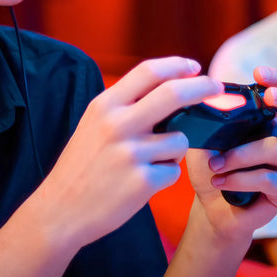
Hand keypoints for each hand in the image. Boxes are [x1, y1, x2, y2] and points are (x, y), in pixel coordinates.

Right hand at [36, 57, 221, 247]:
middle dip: (202, 87)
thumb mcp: (94, 124)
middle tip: (216, 88)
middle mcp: (117, 124)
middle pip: (174, 93)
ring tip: (151, 162)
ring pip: (180, 140)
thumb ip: (126, 106)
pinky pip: (173, 172)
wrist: (60, 211)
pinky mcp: (142, 182)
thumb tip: (171, 88)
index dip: (177, 66)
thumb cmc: (83, 166)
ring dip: (175, 150)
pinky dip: (165, 176)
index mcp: (105, 105)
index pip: (149, 71)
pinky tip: (142, 183)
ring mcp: (130, 153)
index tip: (195, 67)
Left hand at [183, 66, 276, 242]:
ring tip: (214, 166)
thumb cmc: (209, 169)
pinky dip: (241, 179)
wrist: (209, 209)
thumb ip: (208, 120)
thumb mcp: (203, 140)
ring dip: (239, 156)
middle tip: (269, 97)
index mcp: (265, 122)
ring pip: (273, 147)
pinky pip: (269, 177)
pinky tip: (221, 182)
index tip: (258, 73)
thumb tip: (205, 96)